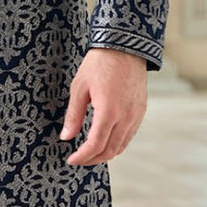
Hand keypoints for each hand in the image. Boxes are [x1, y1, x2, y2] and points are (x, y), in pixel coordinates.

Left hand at [58, 47, 146, 164]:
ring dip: (105, 154)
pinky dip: (116, 144)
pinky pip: (129, 135)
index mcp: (108, 111)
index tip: (71, 160)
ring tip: (90, 153)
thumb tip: (66, 137)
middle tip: (78, 159)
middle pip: (109, 150)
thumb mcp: (79, 87)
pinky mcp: (140, 111)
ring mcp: (135, 115)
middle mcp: (125, 116)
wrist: (124, 47)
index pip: (95, 145)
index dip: (82, 156)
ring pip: (121, 146)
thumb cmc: (99, 64)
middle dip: (92, 159)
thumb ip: (73, 115)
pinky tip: (105, 140)